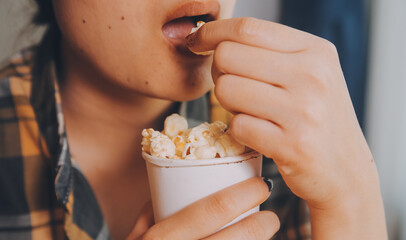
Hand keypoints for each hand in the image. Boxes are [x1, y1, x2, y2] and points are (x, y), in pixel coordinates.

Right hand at [126, 177, 278, 239]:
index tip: (259, 186)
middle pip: (240, 237)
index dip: (244, 194)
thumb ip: (149, 214)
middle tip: (270, 217)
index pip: (213, 209)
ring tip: (263, 235)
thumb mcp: (134, 239)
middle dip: (264, 224)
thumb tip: (173, 188)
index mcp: (162, 238)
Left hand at [187, 18, 386, 238]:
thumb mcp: (311, 74)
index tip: (196, 41)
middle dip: (218, 71)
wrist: (346, 170)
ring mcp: (303, 112)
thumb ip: (271, 53)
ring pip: (226, 89)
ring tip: (249, 111)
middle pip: (228, 56)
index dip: (211, 31)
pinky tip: (258, 133)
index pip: (247, 28)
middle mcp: (312, 76)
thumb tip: (216, 38)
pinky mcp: (292, 145)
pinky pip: (236, 125)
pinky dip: (238, 130)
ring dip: (227, 103)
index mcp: (315, 51)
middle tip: (232, 86)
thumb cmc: (319, 118)